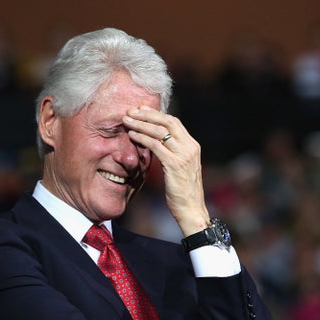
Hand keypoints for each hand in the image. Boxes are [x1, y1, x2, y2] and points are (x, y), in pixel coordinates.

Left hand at [123, 106, 209, 235]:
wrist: (191, 209)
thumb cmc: (183, 192)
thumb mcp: (180, 169)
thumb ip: (173, 154)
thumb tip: (158, 143)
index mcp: (192, 146)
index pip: (174, 122)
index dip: (156, 114)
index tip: (141, 110)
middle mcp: (190, 147)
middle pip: (167, 122)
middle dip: (147, 114)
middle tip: (131, 111)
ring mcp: (184, 155)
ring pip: (160, 131)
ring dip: (141, 124)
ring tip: (127, 120)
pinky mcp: (175, 165)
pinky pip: (155, 146)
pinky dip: (142, 138)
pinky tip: (131, 136)